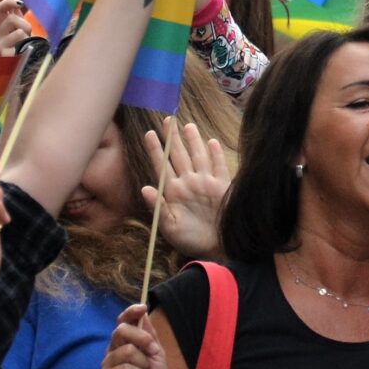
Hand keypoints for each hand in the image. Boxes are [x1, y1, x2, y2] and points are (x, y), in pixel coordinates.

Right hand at [0, 0, 32, 56]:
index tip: (20, 3)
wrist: (30, 66)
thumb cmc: (29, 47)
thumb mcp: (26, 30)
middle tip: (28, 36)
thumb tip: (18, 3)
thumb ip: (20, 18)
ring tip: (26, 46)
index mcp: (3, 27)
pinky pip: (19, 42)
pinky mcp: (2, 54)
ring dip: (27, 37)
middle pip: (11, 19)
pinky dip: (26, 46)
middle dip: (25, 24)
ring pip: (18, 31)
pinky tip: (23, 53)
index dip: (8, 2)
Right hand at [101, 303, 167, 368]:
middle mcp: (113, 351)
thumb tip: (143, 312)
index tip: (142, 307)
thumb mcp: (157, 354)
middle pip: (121, 331)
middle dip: (142, 339)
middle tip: (151, 352)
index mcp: (124, 343)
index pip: (122, 321)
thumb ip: (150, 335)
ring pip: (127, 351)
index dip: (130, 312)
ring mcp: (108, 365)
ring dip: (144, 364)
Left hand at [141, 121, 232, 258]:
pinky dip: (215, 154)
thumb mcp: (169, 226)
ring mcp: (206, 183)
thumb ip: (159, 207)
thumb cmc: (191, 240)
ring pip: (198, 156)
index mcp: (174, 192)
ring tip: (187, 126)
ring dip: (193, 141)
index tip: (149, 134)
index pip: (162, 165)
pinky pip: (218, 166)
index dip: (156, 150)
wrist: (217, 248)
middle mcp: (189, 183)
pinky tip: (211, 141)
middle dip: (173, 138)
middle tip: (167, 119)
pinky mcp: (222, 187)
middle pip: (179, 156)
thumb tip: (145, 188)